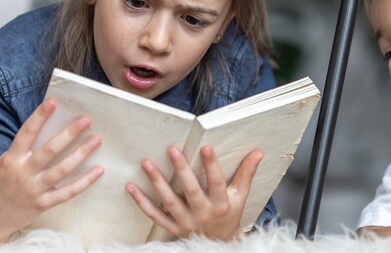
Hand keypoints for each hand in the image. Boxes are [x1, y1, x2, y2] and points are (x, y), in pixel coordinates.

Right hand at [0, 99, 103, 241]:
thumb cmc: (5, 182)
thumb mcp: (8, 162)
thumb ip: (25, 148)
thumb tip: (51, 125)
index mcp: (13, 158)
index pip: (26, 133)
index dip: (39, 117)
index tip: (52, 102)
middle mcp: (23, 172)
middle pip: (50, 150)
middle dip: (69, 133)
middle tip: (87, 120)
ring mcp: (34, 189)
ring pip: (62, 170)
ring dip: (81, 153)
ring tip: (97, 139)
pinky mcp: (43, 204)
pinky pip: (68, 192)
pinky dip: (85, 181)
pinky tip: (99, 170)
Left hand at [126, 145, 262, 240]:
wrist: (218, 245)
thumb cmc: (229, 216)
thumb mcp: (241, 196)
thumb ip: (246, 173)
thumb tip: (258, 152)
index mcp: (221, 204)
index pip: (216, 182)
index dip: (212, 165)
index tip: (206, 147)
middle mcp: (203, 213)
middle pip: (191, 190)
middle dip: (181, 169)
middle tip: (172, 149)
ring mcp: (186, 222)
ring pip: (169, 201)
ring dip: (157, 182)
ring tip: (147, 163)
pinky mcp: (172, 228)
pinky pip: (154, 215)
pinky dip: (141, 202)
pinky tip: (131, 187)